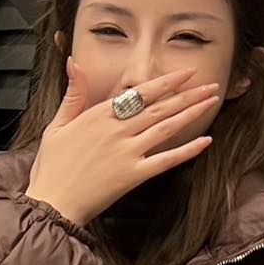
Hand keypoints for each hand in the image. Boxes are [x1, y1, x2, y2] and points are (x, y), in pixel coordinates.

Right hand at [25, 60, 221, 225]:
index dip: (166, 82)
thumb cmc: (52, 166)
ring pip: (166, 128)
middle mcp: (117, 130)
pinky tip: (205, 141)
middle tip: (211, 84)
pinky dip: (187, 151)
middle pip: (159, 107)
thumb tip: (73, 61)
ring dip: (191, 113)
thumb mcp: (57, 125)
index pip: (139, 93)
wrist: (52, 202)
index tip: (186, 73)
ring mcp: (127, 153)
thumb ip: (73, 94)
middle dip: (188, 94)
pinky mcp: (133, 175)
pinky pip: (166, 161)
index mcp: (99, 115)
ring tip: (211, 101)